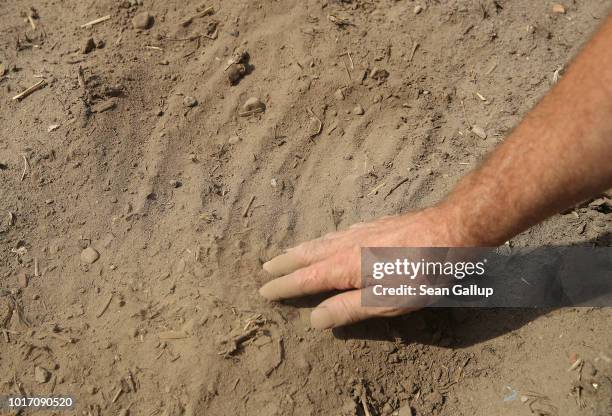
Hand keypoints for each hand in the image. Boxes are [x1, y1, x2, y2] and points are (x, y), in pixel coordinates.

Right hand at [259, 205, 471, 328]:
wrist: (451, 229)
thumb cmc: (422, 272)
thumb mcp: (387, 300)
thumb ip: (349, 308)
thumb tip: (314, 318)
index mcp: (345, 267)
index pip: (306, 279)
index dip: (284, 286)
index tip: (264, 291)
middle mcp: (347, 246)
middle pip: (308, 255)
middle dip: (285, 262)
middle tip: (265, 267)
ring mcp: (361, 232)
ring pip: (322, 240)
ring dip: (301, 249)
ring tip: (288, 252)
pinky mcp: (376, 225)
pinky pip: (338, 232)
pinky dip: (324, 238)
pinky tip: (330, 238)